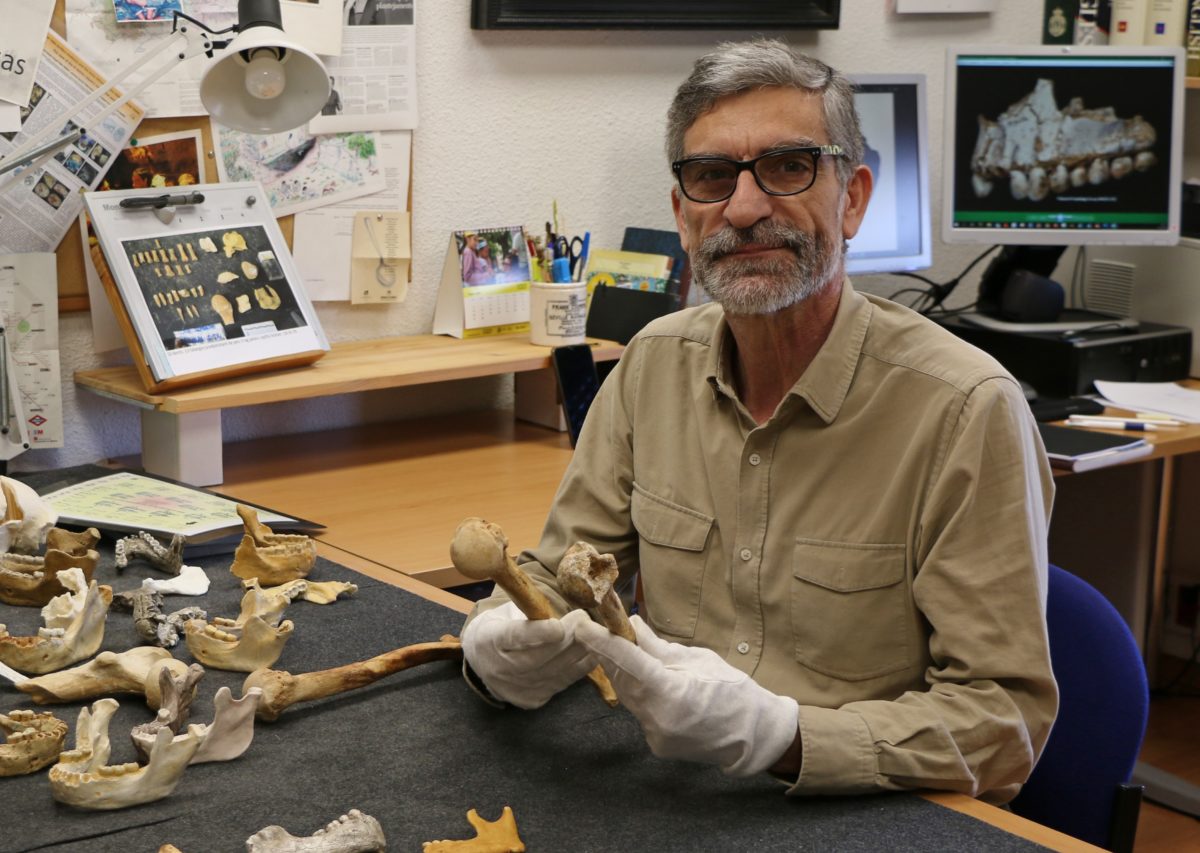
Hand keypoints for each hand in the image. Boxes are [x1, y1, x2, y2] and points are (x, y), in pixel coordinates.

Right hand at [461, 602, 595, 708]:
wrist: (483, 659)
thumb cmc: (501, 627)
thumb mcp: (505, 613)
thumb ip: (528, 610)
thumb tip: (559, 600)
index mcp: (489, 640)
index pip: (514, 638)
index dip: (538, 633)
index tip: (559, 626)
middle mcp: (499, 669)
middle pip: (538, 657)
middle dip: (566, 639)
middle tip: (584, 619)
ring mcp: (516, 688)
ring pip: (554, 671)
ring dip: (578, 652)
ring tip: (593, 633)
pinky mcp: (532, 700)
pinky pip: (561, 683)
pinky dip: (580, 667)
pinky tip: (592, 652)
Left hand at [574, 615, 798, 776]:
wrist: (754, 736)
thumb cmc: (733, 690)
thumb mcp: (698, 660)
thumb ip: (659, 647)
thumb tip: (631, 626)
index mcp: (672, 693)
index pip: (628, 661)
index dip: (602, 641)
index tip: (582, 624)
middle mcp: (658, 718)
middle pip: (622, 678)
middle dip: (608, 653)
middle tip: (597, 629)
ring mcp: (655, 735)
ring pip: (628, 695)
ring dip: (622, 671)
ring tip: (620, 650)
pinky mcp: (656, 744)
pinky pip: (640, 711)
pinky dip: (639, 693)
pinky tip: (646, 681)